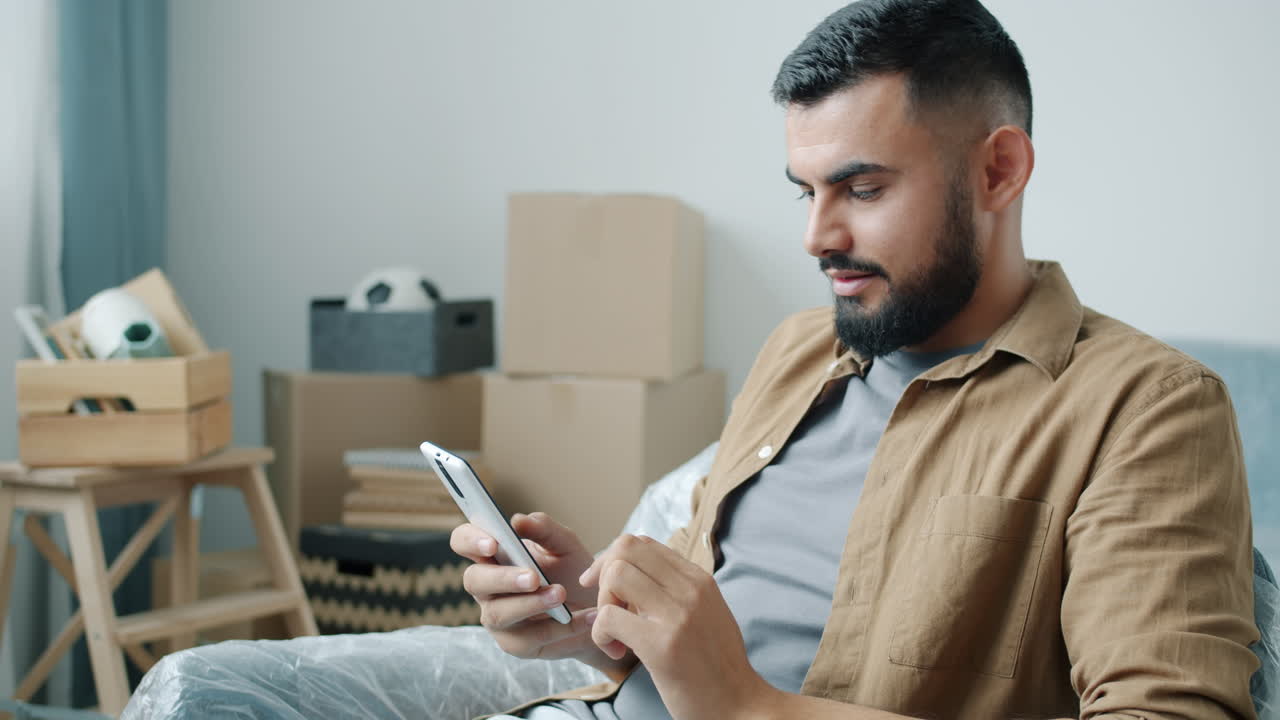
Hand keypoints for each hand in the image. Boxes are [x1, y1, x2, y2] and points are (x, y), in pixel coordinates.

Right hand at [451, 513, 633, 675]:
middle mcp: (487, 587)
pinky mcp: (515, 644)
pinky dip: (559, 627)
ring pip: (497, 613)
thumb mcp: (565, 544)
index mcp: (492, 555)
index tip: (492, 543)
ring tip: (560, 594)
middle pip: (474, 580)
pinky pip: (529, 638)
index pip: (463, 541)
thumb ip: (544, 530)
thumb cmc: (571, 570)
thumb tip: (518, 520)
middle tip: (533, 577)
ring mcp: (497, 616)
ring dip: (530, 604)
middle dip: (502, 578)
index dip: (470, 541)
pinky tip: (583, 617)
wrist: (596, 607)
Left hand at [580, 534, 773, 719]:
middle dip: (603, 575)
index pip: (642, 543)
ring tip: (614, 632)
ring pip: (615, 575)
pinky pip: (608, 617)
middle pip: (625, 548)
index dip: (614, 560)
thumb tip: (629, 576)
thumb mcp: (706, 613)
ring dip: (602, 603)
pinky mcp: (661, 644)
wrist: (740, 705)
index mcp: (698, 579)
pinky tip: (616, 652)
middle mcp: (689, 589)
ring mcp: (677, 614)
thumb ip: (674, 591)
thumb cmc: (718, 666)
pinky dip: (600, 634)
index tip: (610, 590)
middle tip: (608, 609)